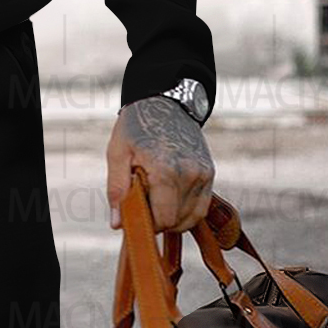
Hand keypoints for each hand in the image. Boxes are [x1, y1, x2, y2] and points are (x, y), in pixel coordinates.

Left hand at [107, 97, 214, 234]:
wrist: (164, 102)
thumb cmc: (137, 127)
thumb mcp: (117, 154)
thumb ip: (117, 190)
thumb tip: (117, 224)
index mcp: (166, 170)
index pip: (163, 219)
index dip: (147, 225)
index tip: (134, 213)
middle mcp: (190, 174)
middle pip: (177, 221)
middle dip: (158, 220)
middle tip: (143, 201)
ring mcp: (204, 174)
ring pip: (191, 218)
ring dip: (173, 218)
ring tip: (155, 199)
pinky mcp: (210, 173)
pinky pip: (201, 207)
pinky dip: (186, 212)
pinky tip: (170, 200)